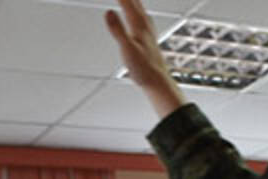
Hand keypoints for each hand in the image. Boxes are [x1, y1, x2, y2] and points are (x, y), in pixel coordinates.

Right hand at [105, 0, 186, 118]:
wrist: (158, 81)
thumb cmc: (144, 68)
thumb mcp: (126, 49)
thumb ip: (117, 30)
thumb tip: (109, 12)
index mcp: (138, 25)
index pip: (127, 2)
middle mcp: (145, 26)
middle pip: (136, 2)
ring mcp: (149, 32)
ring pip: (141, 10)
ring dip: (135, 1)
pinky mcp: (150, 40)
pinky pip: (145, 19)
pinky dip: (141, 13)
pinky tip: (143, 17)